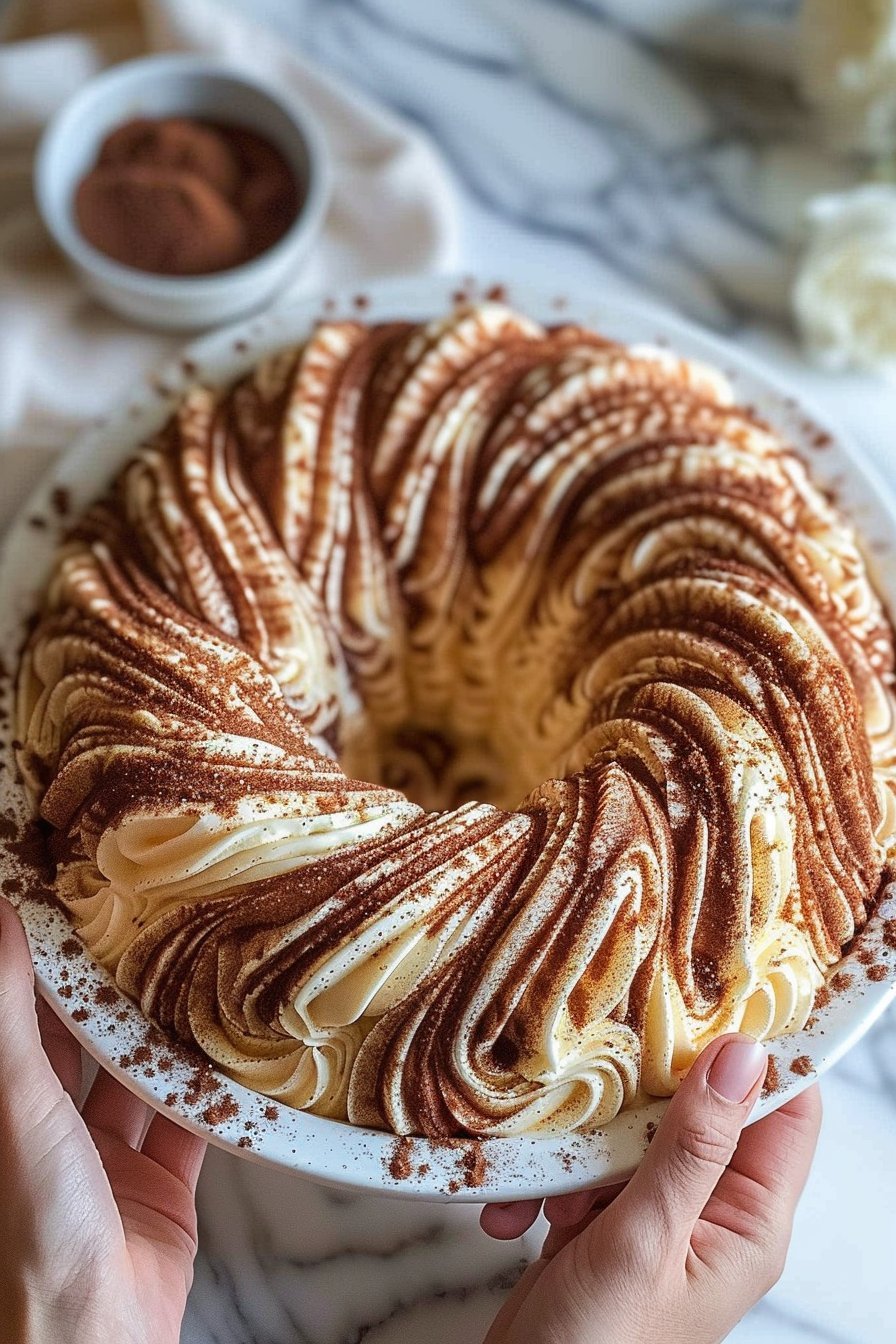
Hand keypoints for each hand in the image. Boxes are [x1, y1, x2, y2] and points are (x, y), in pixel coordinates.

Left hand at [0, 897, 205, 1343]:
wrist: (92, 1339)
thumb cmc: (33, 1230)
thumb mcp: (17, 1106)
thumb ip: (12, 1018)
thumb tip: (0, 921)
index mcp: (9, 1111)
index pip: (26, 1018)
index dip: (48, 962)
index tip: (79, 903)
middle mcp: (52, 1133)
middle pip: (86, 1045)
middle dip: (117, 992)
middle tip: (154, 926)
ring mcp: (107, 1162)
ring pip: (143, 1079)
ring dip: (171, 1036)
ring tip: (204, 970)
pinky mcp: (162, 1190)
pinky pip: (192, 1125)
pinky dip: (215, 1091)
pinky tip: (236, 1048)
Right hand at [481, 1034, 821, 1343]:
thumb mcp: (644, 1240)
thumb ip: (692, 1146)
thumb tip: (742, 1053)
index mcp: (748, 1222)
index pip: (786, 1109)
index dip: (763, 1048)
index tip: (720, 989)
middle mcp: (712, 1213)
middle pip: (698, 1108)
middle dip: (642, 1092)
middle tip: (603, 1067)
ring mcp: (656, 1218)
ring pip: (632, 1132)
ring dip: (580, 1145)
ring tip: (551, 1182)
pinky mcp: (604, 1225)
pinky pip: (585, 1169)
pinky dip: (548, 1182)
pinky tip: (518, 1214)